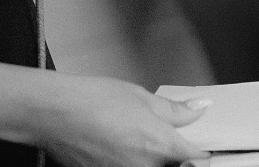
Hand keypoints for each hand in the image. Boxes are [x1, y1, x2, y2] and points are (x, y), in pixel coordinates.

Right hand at [36, 75, 206, 166]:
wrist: (54, 114)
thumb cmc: (92, 101)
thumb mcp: (142, 97)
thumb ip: (175, 110)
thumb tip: (198, 108)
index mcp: (160, 146)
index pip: (198, 159)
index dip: (203, 152)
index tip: (202, 147)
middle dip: (175, 156)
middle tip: (163, 139)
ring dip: (153, 159)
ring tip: (135, 139)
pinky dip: (132, 161)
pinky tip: (121, 146)